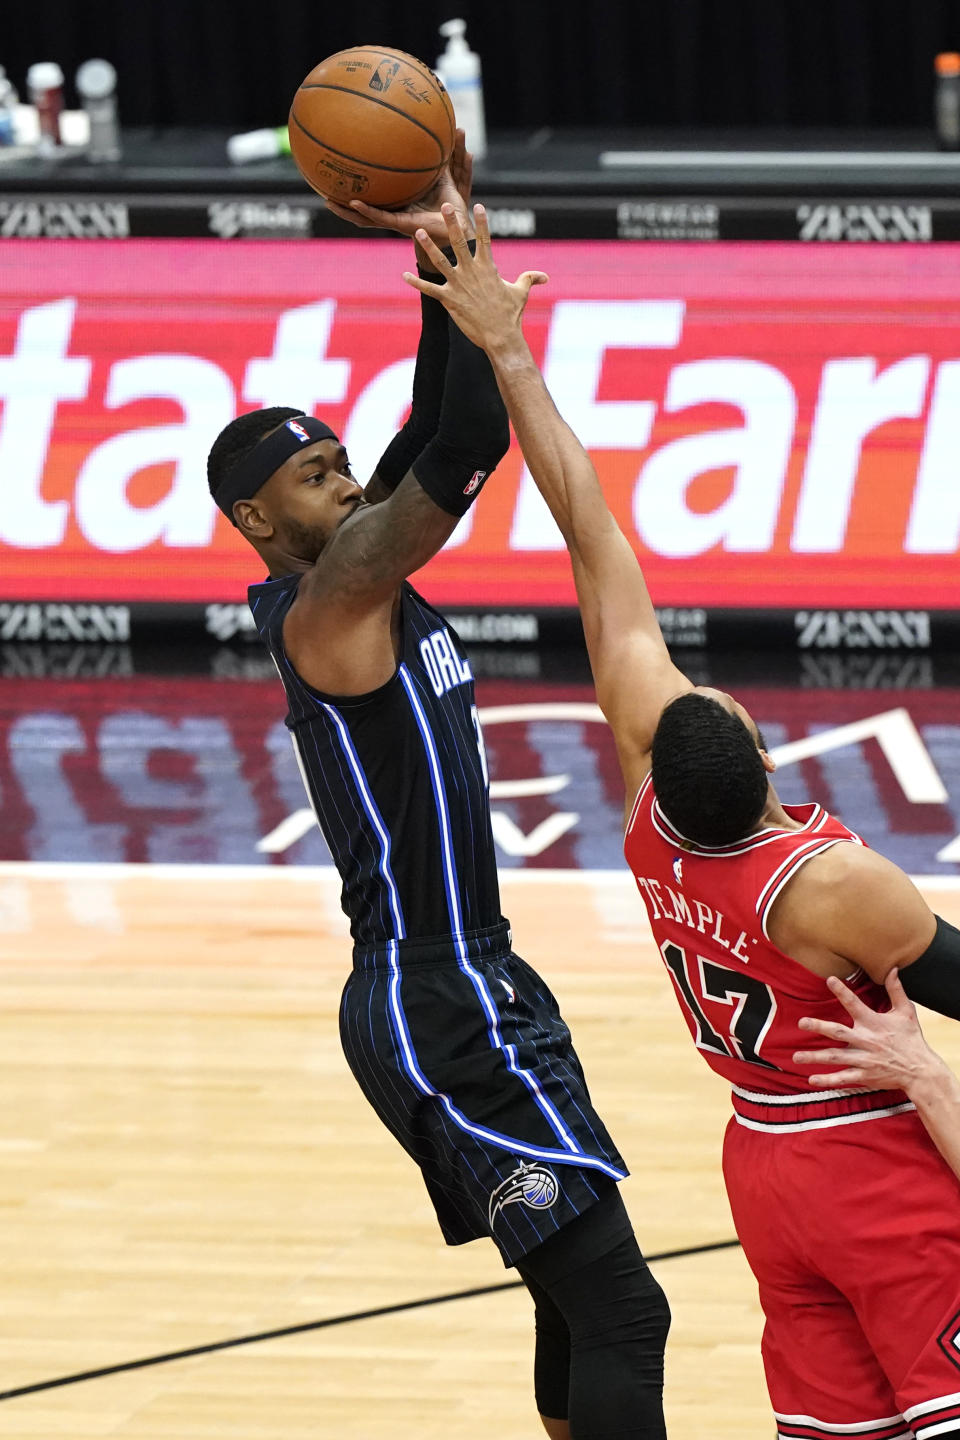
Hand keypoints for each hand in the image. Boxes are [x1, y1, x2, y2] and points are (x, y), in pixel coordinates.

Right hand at [324, 128, 473, 247]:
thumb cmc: (450, 202)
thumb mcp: (444, 172)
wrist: (458, 225)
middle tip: (325, 188)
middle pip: (361, 206)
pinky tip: (353, 203)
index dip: (357, 185)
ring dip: (346, 210)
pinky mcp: (400, 224)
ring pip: (363, 216)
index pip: (374, 193)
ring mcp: (394, 218)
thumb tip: (452, 125)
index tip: (343, 170)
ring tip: (329, 201)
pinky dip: (366, 210)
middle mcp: (392, 210)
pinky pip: (379, 217)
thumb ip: (441, 152)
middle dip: (343, 200)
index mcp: (397, 200)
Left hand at [402, 203, 548, 351]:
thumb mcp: (521, 293)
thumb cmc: (511, 315)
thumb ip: (529, 279)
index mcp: (488, 267)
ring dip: (429, 246)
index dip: (481, 222)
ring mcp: (459, 285)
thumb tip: (544, 277)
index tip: (477, 205)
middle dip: (452, 223)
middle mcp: (471, 272)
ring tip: (419, 232)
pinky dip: (416, 283)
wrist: (501, 336)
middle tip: (445, 206)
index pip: (484, 238)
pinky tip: (404, 275)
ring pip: (440, 261)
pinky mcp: (449, 300)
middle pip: (459, 242)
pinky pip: (429, 289)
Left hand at [793, 969, 940, 1090]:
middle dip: (819, 1027)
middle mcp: (866, 1040)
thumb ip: (896, 990)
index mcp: (873, 1023)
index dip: (842, 991)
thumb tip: (893, 969)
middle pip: (838, 1032)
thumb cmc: (911, 1039)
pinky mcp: (865, 1075)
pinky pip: (843, 1078)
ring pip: (836, 1058)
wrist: (920, 1071)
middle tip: (801, 1023)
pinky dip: (828, 1080)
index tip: (829, 980)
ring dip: (815, 1057)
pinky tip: (812, 1080)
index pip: (855, 1004)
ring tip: (796, 1057)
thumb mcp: (906, 1012)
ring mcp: (864, 1059)